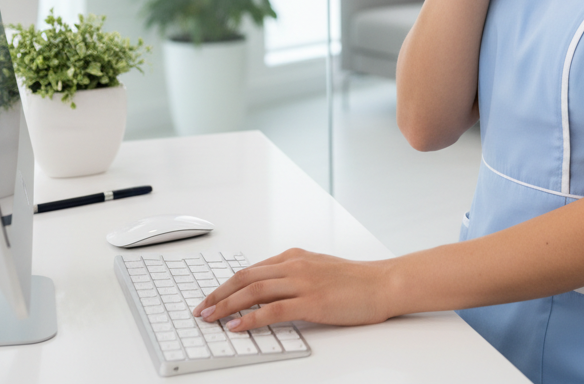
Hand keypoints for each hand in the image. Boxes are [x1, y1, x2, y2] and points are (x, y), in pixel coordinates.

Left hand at [192, 249, 392, 329]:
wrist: (382, 283)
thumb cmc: (355, 281)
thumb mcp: (320, 271)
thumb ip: (295, 277)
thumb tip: (270, 294)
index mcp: (296, 256)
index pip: (252, 269)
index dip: (227, 284)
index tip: (211, 298)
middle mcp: (295, 265)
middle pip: (246, 276)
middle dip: (219, 294)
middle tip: (201, 310)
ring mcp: (303, 282)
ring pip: (254, 290)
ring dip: (227, 305)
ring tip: (210, 318)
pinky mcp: (312, 301)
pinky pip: (273, 310)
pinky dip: (250, 319)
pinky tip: (236, 327)